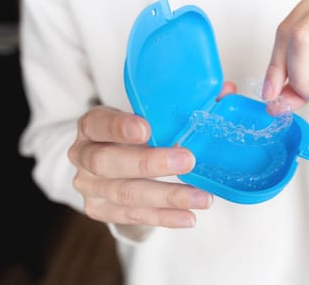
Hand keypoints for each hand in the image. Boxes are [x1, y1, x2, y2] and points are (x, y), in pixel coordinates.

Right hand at [68, 82, 236, 227]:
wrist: (108, 164)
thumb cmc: (132, 134)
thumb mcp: (146, 115)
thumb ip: (181, 105)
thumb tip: (226, 91)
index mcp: (91, 126)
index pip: (98, 124)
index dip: (119, 127)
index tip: (146, 128)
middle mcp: (83, 156)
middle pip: (109, 163)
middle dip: (150, 163)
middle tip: (188, 160)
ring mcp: (89, 187)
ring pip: (125, 194)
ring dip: (168, 197)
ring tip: (202, 198)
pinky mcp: (100, 211)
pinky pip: (133, 216)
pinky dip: (164, 218)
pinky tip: (189, 217)